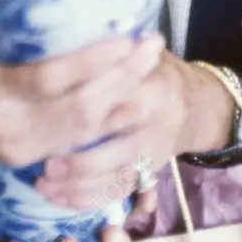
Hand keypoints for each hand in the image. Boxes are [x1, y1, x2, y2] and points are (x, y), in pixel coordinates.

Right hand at [0, 0, 163, 167]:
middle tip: (153, 43)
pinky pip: (80, 143)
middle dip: (123, 78)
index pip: (47, 81)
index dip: (89, 63)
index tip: (123, 38)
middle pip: (80, 109)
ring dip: (125, 98)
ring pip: (87, 130)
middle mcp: (8, 128)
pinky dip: (110, 121)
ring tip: (153, 64)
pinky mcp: (30, 159)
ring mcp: (21, 150)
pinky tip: (134, 97)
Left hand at [32, 49, 233, 212]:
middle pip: (118, 149)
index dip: (87, 115)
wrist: (197, 105)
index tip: (53, 120)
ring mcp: (154, 153)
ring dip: (79, 187)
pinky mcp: (150, 172)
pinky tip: (61, 199)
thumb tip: (68, 42)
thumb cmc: (155, 71)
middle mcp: (156, 124)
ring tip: (44, 185)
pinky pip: (120, 192)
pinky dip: (91, 200)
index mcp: (153, 87)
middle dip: (80, 162)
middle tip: (44, 165)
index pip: (120, 103)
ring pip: (117, 178)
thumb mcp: (141, 52)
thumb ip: (113, 54)